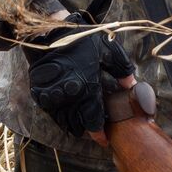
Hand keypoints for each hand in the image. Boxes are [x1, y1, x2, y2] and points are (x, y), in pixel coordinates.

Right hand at [23, 12, 134, 142]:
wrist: (50, 32)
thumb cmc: (82, 40)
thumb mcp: (108, 51)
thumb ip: (122, 70)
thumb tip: (132, 87)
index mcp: (86, 88)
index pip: (93, 121)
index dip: (99, 134)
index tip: (104, 139)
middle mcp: (68, 96)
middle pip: (77, 125)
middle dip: (86, 129)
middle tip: (93, 127)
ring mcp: (51, 96)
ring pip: (63, 121)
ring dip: (72, 124)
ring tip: (81, 122)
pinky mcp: (39, 93)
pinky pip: (51, 113)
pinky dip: (59, 115)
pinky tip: (67, 111)